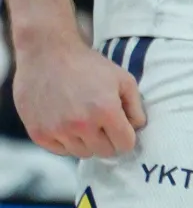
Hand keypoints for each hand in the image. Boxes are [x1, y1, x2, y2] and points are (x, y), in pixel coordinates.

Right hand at [12, 33, 146, 157]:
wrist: (48, 54)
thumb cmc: (89, 65)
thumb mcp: (122, 79)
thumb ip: (135, 106)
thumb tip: (137, 128)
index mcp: (106, 111)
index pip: (125, 144)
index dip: (127, 137)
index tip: (123, 129)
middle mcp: (81, 124)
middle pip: (104, 152)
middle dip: (108, 140)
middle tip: (103, 123)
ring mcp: (57, 131)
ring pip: (82, 153)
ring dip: (87, 141)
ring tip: (84, 119)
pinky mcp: (39, 134)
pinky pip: (60, 151)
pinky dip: (67, 142)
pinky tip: (67, 122)